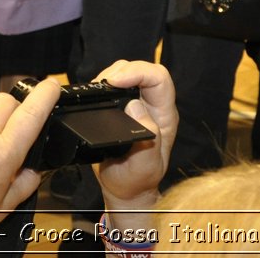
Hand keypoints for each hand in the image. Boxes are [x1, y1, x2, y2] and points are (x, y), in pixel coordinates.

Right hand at [92, 60, 177, 215]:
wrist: (124, 190)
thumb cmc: (136, 181)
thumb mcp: (144, 167)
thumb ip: (148, 139)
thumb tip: (135, 107)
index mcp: (163, 116)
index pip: (158, 79)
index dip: (138, 72)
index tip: (114, 81)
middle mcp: (153, 105)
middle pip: (142, 69)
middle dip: (121, 70)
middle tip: (101, 84)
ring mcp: (138, 104)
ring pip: (128, 72)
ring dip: (111, 75)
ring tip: (96, 89)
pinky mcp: (122, 105)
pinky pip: (115, 83)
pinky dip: (103, 83)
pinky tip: (95, 94)